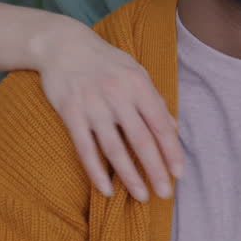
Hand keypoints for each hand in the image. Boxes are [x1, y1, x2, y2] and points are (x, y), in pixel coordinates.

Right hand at [36, 20, 183, 200]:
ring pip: (114, 148)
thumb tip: (173, 129)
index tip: (179, 173)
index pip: (160, 124)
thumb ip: (154, 100)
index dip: (171, 151)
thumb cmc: (105, 61)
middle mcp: (117, 95)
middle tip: (165, 194)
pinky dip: (96, 171)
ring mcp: (93, 105)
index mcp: (138, 84)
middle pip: (140, 140)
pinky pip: (85, 148)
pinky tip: (106, 189)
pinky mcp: (71, 113)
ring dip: (129, 176)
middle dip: (155, 169)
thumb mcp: (135, 72)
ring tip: (141, 196)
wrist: (62, 44)